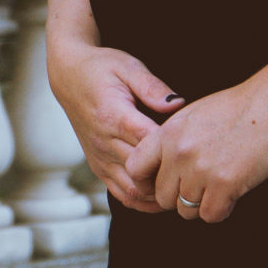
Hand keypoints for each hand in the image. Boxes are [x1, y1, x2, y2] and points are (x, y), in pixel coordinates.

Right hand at [46, 38, 181, 213]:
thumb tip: (178, 104)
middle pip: (143, 171)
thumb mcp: (128, 67)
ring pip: (132, 190)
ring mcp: (100, 158)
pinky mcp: (98, 167)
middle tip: (198, 172)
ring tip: (184, 187)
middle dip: (171, 175)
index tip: (196, 147)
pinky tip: (162, 196)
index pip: (148, 142)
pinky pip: (120, 194)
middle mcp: (104, 142)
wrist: (69, 77)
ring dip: (158, 194)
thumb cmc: (102, 69)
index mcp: (113, 116)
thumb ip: (153, 86)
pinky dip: (142, 200)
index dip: (173, 149)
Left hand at [121, 63, 267, 223]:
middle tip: (202, 186)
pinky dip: (222, 209)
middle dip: (181, 197)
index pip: (135, 167)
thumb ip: (175, 140)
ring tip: (220, 186)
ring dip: (202, 204)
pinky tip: (233, 193)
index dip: (146, 182)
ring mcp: (201, 169)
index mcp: (170, 132)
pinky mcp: (225, 184)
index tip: (163, 183)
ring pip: (185, 211)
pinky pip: (210, 215)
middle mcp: (179, 152)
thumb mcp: (196, 114)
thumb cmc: (241, 106)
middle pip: (162, 197)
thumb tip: (164, 167)